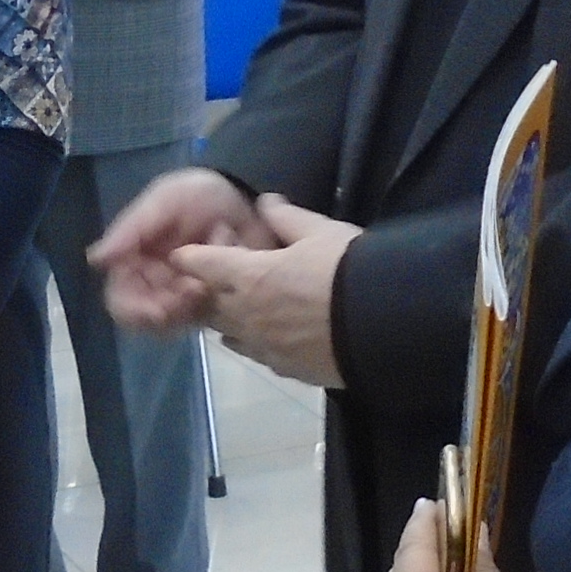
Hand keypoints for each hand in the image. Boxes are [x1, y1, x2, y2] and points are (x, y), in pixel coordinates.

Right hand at [91, 168, 272, 331]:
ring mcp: (180, 296)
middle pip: (146, 317)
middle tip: (192, 291)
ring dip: (190, 309)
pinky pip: (200, 321)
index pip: (120, 297)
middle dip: (167, 311)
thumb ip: (131, 229)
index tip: (155, 311)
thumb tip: (94, 260)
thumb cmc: (198, 196)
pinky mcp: (208, 304)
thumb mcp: (165, 200)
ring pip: (174, 324)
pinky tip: (221, 285)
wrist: (244, 200)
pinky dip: (209, 307)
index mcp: (133, 260)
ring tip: (207, 283)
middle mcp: (152, 283)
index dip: (132, 310)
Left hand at [169, 192, 358, 386]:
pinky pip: (258, 354)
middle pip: (210, 304)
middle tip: (224, 277)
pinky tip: (273, 334)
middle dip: (210, 290)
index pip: (201, 264)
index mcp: (247, 276)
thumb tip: (266, 201)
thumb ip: (287, 218)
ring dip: (230, 319)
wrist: (382, 327)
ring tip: (247, 306)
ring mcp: (263, 347)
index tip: (188, 252)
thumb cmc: (346, 270)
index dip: (192, 256)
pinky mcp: (285, 369)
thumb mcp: (320, 231)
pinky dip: (256, 341)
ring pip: (229, 334)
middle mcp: (246, 316)